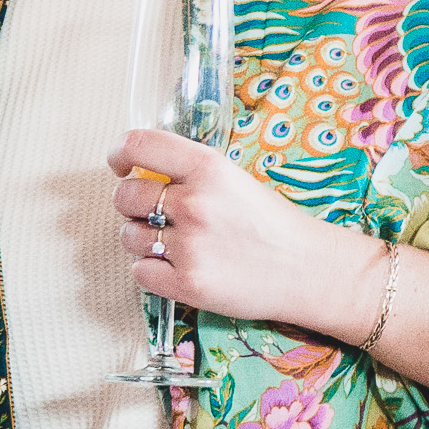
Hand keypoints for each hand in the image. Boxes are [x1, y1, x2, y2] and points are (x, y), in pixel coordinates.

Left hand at [107, 129, 364, 329]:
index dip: (120, 153)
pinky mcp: (187, 284)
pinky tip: (177, 266)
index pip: (138, 145)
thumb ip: (189, 173)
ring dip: (142, 239)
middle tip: (156, 214)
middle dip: (133, 205)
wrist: (307, 269)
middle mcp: (194, 203)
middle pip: (125, 196)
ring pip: (128, 236)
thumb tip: (140, 171)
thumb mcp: (233, 179)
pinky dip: (152, 270)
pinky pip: (140, 272)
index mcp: (207, 167)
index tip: (122, 165)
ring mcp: (189, 246)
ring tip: (174, 243)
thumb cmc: (271, 222)